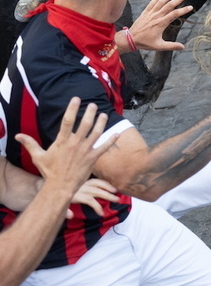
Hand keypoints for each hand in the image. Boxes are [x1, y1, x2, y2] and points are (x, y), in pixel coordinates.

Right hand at [15, 98, 117, 216]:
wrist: (60, 187)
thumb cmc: (49, 172)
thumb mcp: (38, 157)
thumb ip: (30, 144)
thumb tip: (17, 136)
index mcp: (62, 141)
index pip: (67, 121)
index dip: (72, 109)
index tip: (76, 99)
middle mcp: (75, 144)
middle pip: (84, 124)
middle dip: (89, 113)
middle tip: (93, 105)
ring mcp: (85, 151)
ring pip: (96, 133)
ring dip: (101, 123)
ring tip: (104, 115)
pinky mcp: (93, 158)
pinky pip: (104, 147)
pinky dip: (111, 140)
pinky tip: (117, 133)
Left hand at [126, 0, 193, 51]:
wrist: (130, 39)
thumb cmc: (145, 43)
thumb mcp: (159, 46)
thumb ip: (172, 46)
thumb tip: (183, 47)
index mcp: (161, 24)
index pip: (174, 14)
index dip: (183, 10)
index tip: (190, 7)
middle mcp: (156, 16)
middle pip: (169, 5)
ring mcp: (150, 13)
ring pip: (161, 2)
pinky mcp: (145, 12)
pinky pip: (151, 3)